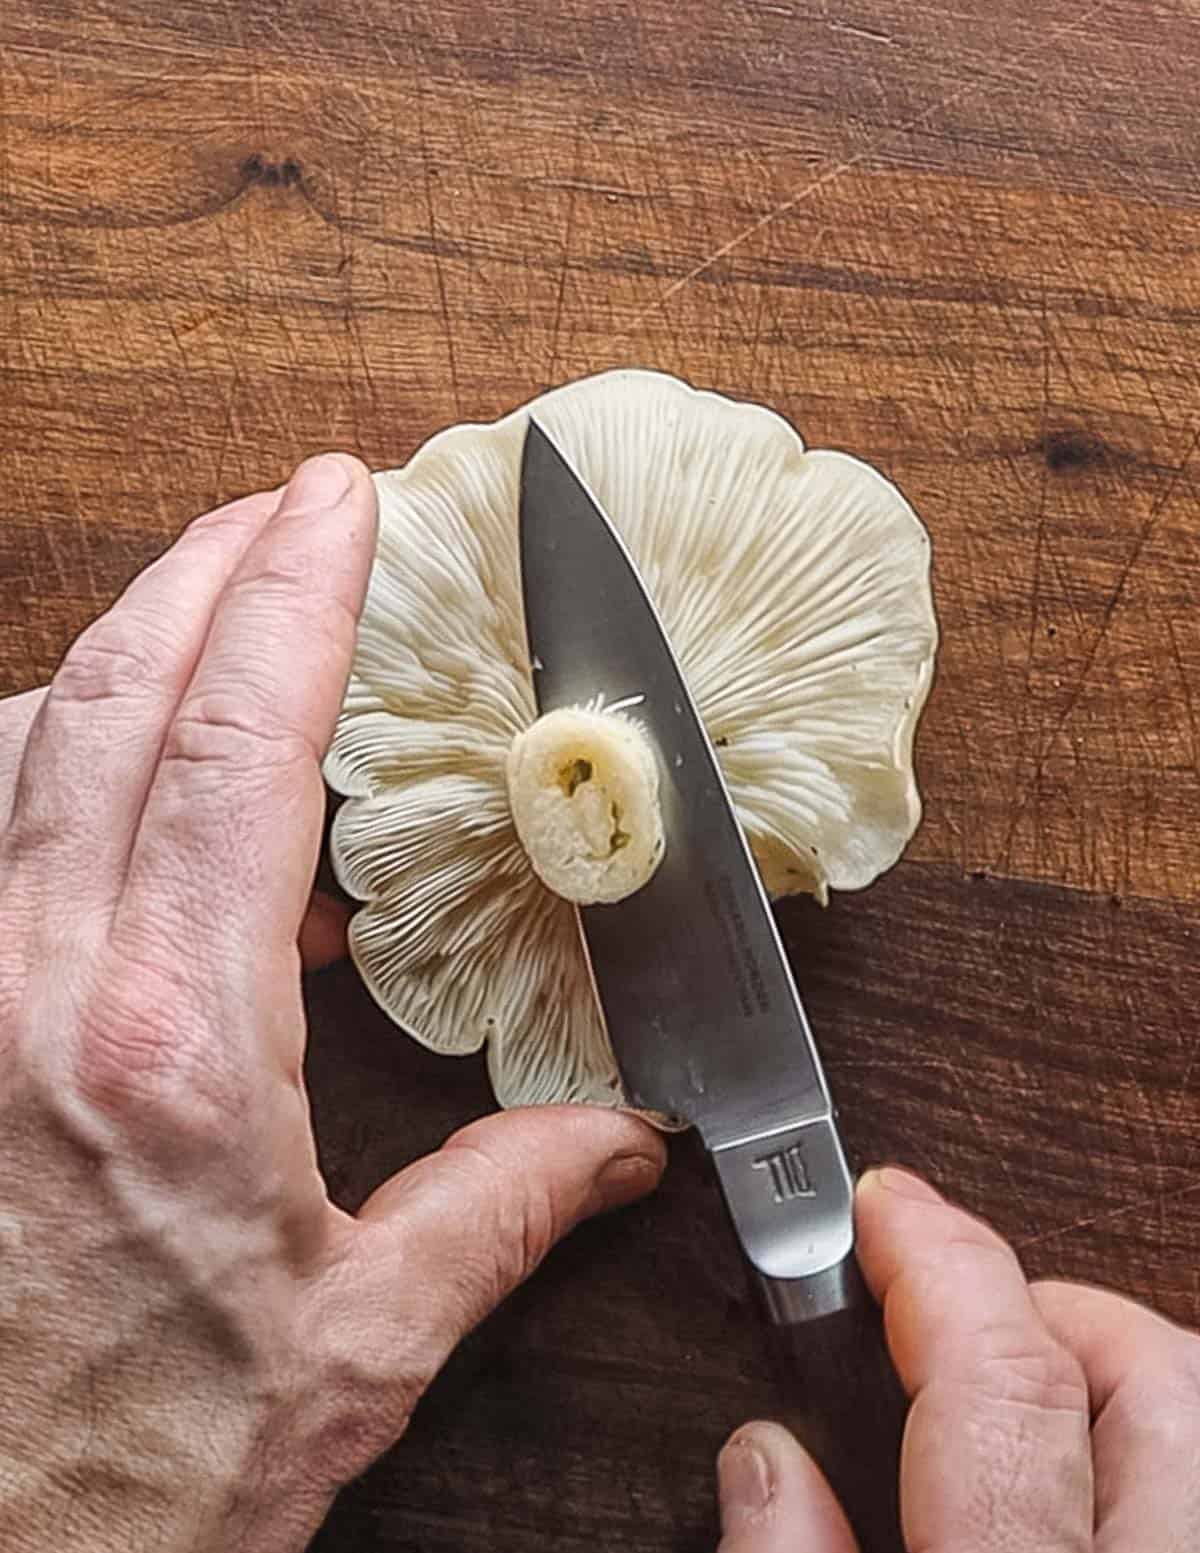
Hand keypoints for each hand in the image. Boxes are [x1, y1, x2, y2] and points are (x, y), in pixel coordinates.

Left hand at [0, 456, 664, 1552]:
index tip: (339, 503)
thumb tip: (625, 1141)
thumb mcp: (356, 1352)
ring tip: (218, 622)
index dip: (294, 600)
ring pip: (14, 746)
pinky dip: (50, 761)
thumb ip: (502, 1212)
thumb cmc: (141, 1472)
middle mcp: (36, 995)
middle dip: (202, 568)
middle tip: (285, 508)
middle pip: (110, 698)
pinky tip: (122, 786)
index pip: (238, 751)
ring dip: (123, 656)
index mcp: (171, 1051)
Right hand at [716, 1167, 1199, 1550]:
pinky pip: (1194, 1485)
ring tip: (1006, 1394)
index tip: (885, 1208)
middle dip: (1047, 1308)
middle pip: (1156, 1380)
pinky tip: (1066, 1482)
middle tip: (945, 1313)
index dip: (940, 1268)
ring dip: (1108, 1377)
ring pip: (1194, 1418)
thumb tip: (766, 1459)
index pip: (1005, 1390)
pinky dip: (1143, 1454)